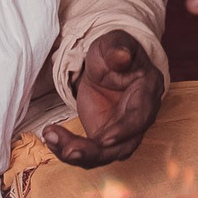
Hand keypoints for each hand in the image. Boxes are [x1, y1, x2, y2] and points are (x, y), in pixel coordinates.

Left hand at [44, 29, 165, 167]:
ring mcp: (121, 131)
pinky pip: (88, 151)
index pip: (140, 117)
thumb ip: (118, 49)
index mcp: (147, 91)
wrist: (106, 65)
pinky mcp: (103, 136)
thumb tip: (121, 57)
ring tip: (51, 138)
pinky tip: (50, 136)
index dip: (125, 130)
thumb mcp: (114, 43)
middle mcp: (139, 118)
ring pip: (104, 154)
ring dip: (78, 154)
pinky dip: (67, 148)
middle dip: (96, 152)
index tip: (104, 139)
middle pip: (123, 146)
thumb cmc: (114, 52)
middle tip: (69, 151)